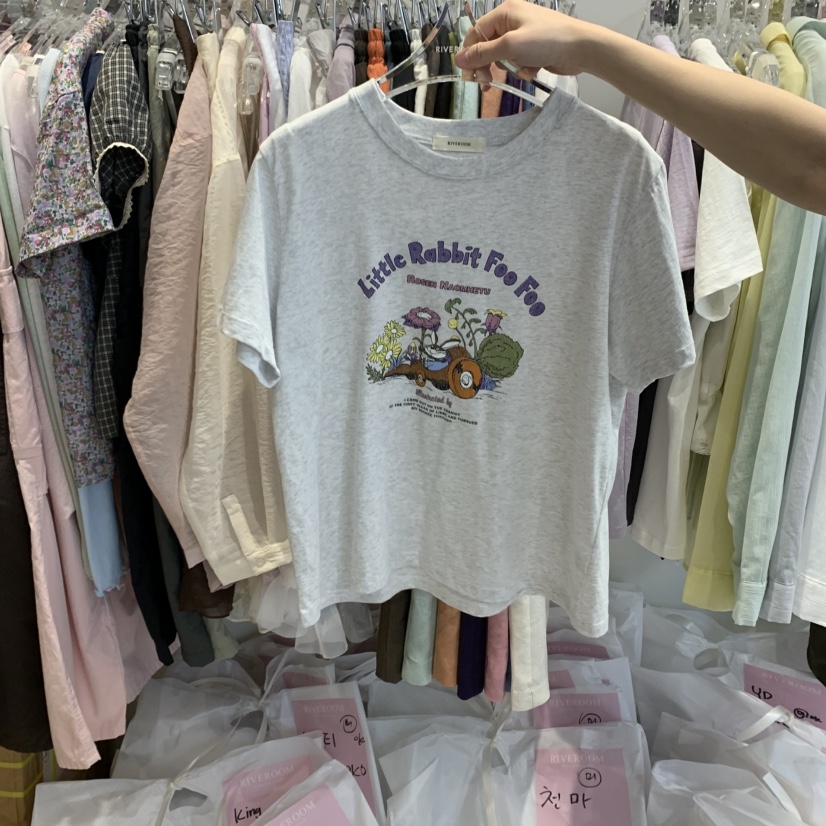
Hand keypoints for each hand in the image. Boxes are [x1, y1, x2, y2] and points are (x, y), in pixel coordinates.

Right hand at [455, 0, 601, 83]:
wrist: (581, 49)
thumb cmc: (546, 40)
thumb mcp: (510, 46)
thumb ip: (483, 53)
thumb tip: (458, 59)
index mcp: (504, 13)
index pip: (476, 33)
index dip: (470, 54)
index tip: (469, 75)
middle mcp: (511, 22)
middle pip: (487, 47)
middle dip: (488, 65)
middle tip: (487, 85)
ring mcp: (523, 36)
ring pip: (502, 58)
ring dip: (508, 68)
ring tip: (520, 72)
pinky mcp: (532, 50)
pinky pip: (517, 63)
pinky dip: (522, 69)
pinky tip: (533, 70)